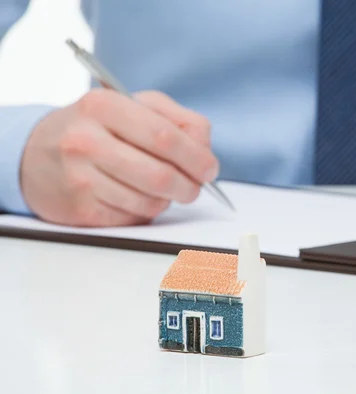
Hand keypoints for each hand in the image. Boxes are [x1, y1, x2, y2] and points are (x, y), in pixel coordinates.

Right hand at [20, 89, 217, 226]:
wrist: (37, 153)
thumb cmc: (99, 127)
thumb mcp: (135, 106)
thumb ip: (178, 120)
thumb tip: (205, 151)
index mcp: (104, 106)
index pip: (165, 137)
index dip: (197, 157)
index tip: (210, 168)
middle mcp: (86, 141)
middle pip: (161, 176)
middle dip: (190, 186)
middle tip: (195, 186)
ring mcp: (80, 178)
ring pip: (151, 202)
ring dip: (168, 199)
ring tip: (160, 186)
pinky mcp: (80, 209)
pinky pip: (134, 217)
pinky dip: (146, 210)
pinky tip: (134, 194)